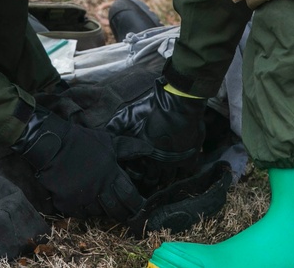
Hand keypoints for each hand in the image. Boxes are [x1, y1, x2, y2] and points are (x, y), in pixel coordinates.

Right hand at [12, 106, 145, 221]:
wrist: (51, 145)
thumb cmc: (81, 142)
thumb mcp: (107, 141)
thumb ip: (128, 148)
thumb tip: (149, 148)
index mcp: (110, 174)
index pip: (130, 196)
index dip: (136, 204)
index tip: (139, 206)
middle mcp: (99, 189)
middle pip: (116, 211)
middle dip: (122, 213)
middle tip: (123, 212)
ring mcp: (82, 199)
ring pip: (98, 214)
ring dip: (101, 210)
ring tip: (101, 203)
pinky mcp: (67, 204)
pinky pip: (80, 215)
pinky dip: (83, 211)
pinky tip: (84, 203)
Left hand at [105, 78, 207, 195]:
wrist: (178, 105)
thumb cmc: (151, 110)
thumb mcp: (127, 116)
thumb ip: (115, 127)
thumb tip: (105, 136)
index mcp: (140, 156)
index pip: (135, 176)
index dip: (134, 178)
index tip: (134, 179)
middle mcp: (156, 164)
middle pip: (152, 182)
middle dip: (148, 185)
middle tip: (147, 187)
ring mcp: (173, 164)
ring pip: (168, 181)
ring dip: (165, 183)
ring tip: (162, 185)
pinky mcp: (188, 160)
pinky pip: (185, 175)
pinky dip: (181, 178)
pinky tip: (179, 177)